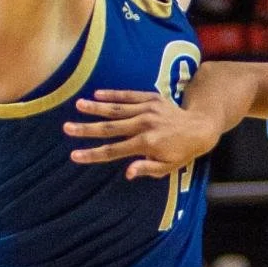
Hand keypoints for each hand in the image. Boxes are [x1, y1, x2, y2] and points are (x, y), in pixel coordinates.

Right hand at [66, 90, 217, 178]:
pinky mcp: (152, 98)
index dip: (93, 154)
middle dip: (86, 128)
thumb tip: (127, 173)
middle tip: (67, 128)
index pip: (114, 151)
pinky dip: (113, 94)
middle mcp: (145, 125)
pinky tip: (97, 94)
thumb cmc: (183, 151)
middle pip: (110, 128)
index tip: (74, 155)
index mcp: (147, 144)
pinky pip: (129, 95)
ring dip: (96, 107)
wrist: (201, 126)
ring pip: (117, 109)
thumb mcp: (168, 167)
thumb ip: (147, 168)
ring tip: (77, 105)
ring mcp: (148, 109)